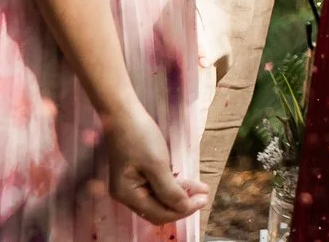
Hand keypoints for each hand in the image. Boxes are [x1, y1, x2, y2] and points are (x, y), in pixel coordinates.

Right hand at [100, 101, 207, 223]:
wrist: (124, 114)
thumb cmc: (140, 137)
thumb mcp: (157, 164)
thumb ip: (170, 190)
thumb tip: (184, 207)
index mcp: (127, 195)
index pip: (159, 214)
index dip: (182, 210)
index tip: (203, 200)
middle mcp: (126, 195)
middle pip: (158, 210)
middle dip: (182, 205)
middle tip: (204, 196)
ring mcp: (130, 186)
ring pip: (159, 200)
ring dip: (180, 196)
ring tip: (201, 189)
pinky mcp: (136, 176)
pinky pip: (156, 189)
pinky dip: (172, 187)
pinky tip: (188, 183)